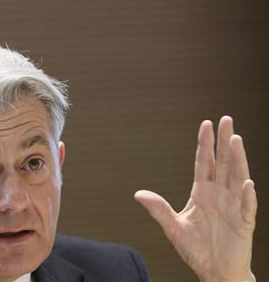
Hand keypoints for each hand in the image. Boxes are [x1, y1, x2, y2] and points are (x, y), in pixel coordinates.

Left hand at [134, 116, 256, 281]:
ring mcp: (233, 207)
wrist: (215, 272)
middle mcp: (220, 195)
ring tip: (237, 139)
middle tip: (227, 119)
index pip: (205, 162)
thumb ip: (159, 209)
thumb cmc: (197, 249)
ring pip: (238, 178)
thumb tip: (138, 194)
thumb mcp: (173, 227)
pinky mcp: (243, 223)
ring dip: (238, 159)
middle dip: (225, 141)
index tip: (207, 123)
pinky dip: (247, 196)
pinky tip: (247, 183)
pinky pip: (247, 207)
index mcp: (203, 192)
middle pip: (224, 163)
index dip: (206, 143)